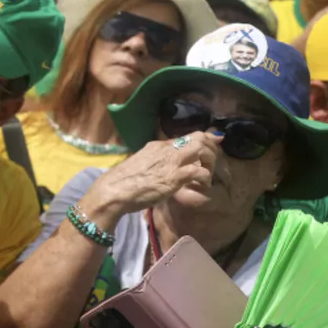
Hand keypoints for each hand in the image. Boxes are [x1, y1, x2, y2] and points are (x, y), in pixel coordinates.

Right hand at [81, 131, 221, 220]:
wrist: (113, 190)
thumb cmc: (121, 182)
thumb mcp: (140, 165)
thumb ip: (154, 163)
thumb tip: (161, 169)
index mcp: (157, 145)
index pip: (185, 136)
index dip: (203, 138)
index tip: (213, 141)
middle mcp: (166, 149)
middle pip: (198, 138)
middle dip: (211, 148)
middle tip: (213, 162)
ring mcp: (172, 161)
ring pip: (203, 150)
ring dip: (210, 162)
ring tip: (207, 176)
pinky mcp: (176, 176)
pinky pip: (200, 172)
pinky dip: (206, 178)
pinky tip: (202, 187)